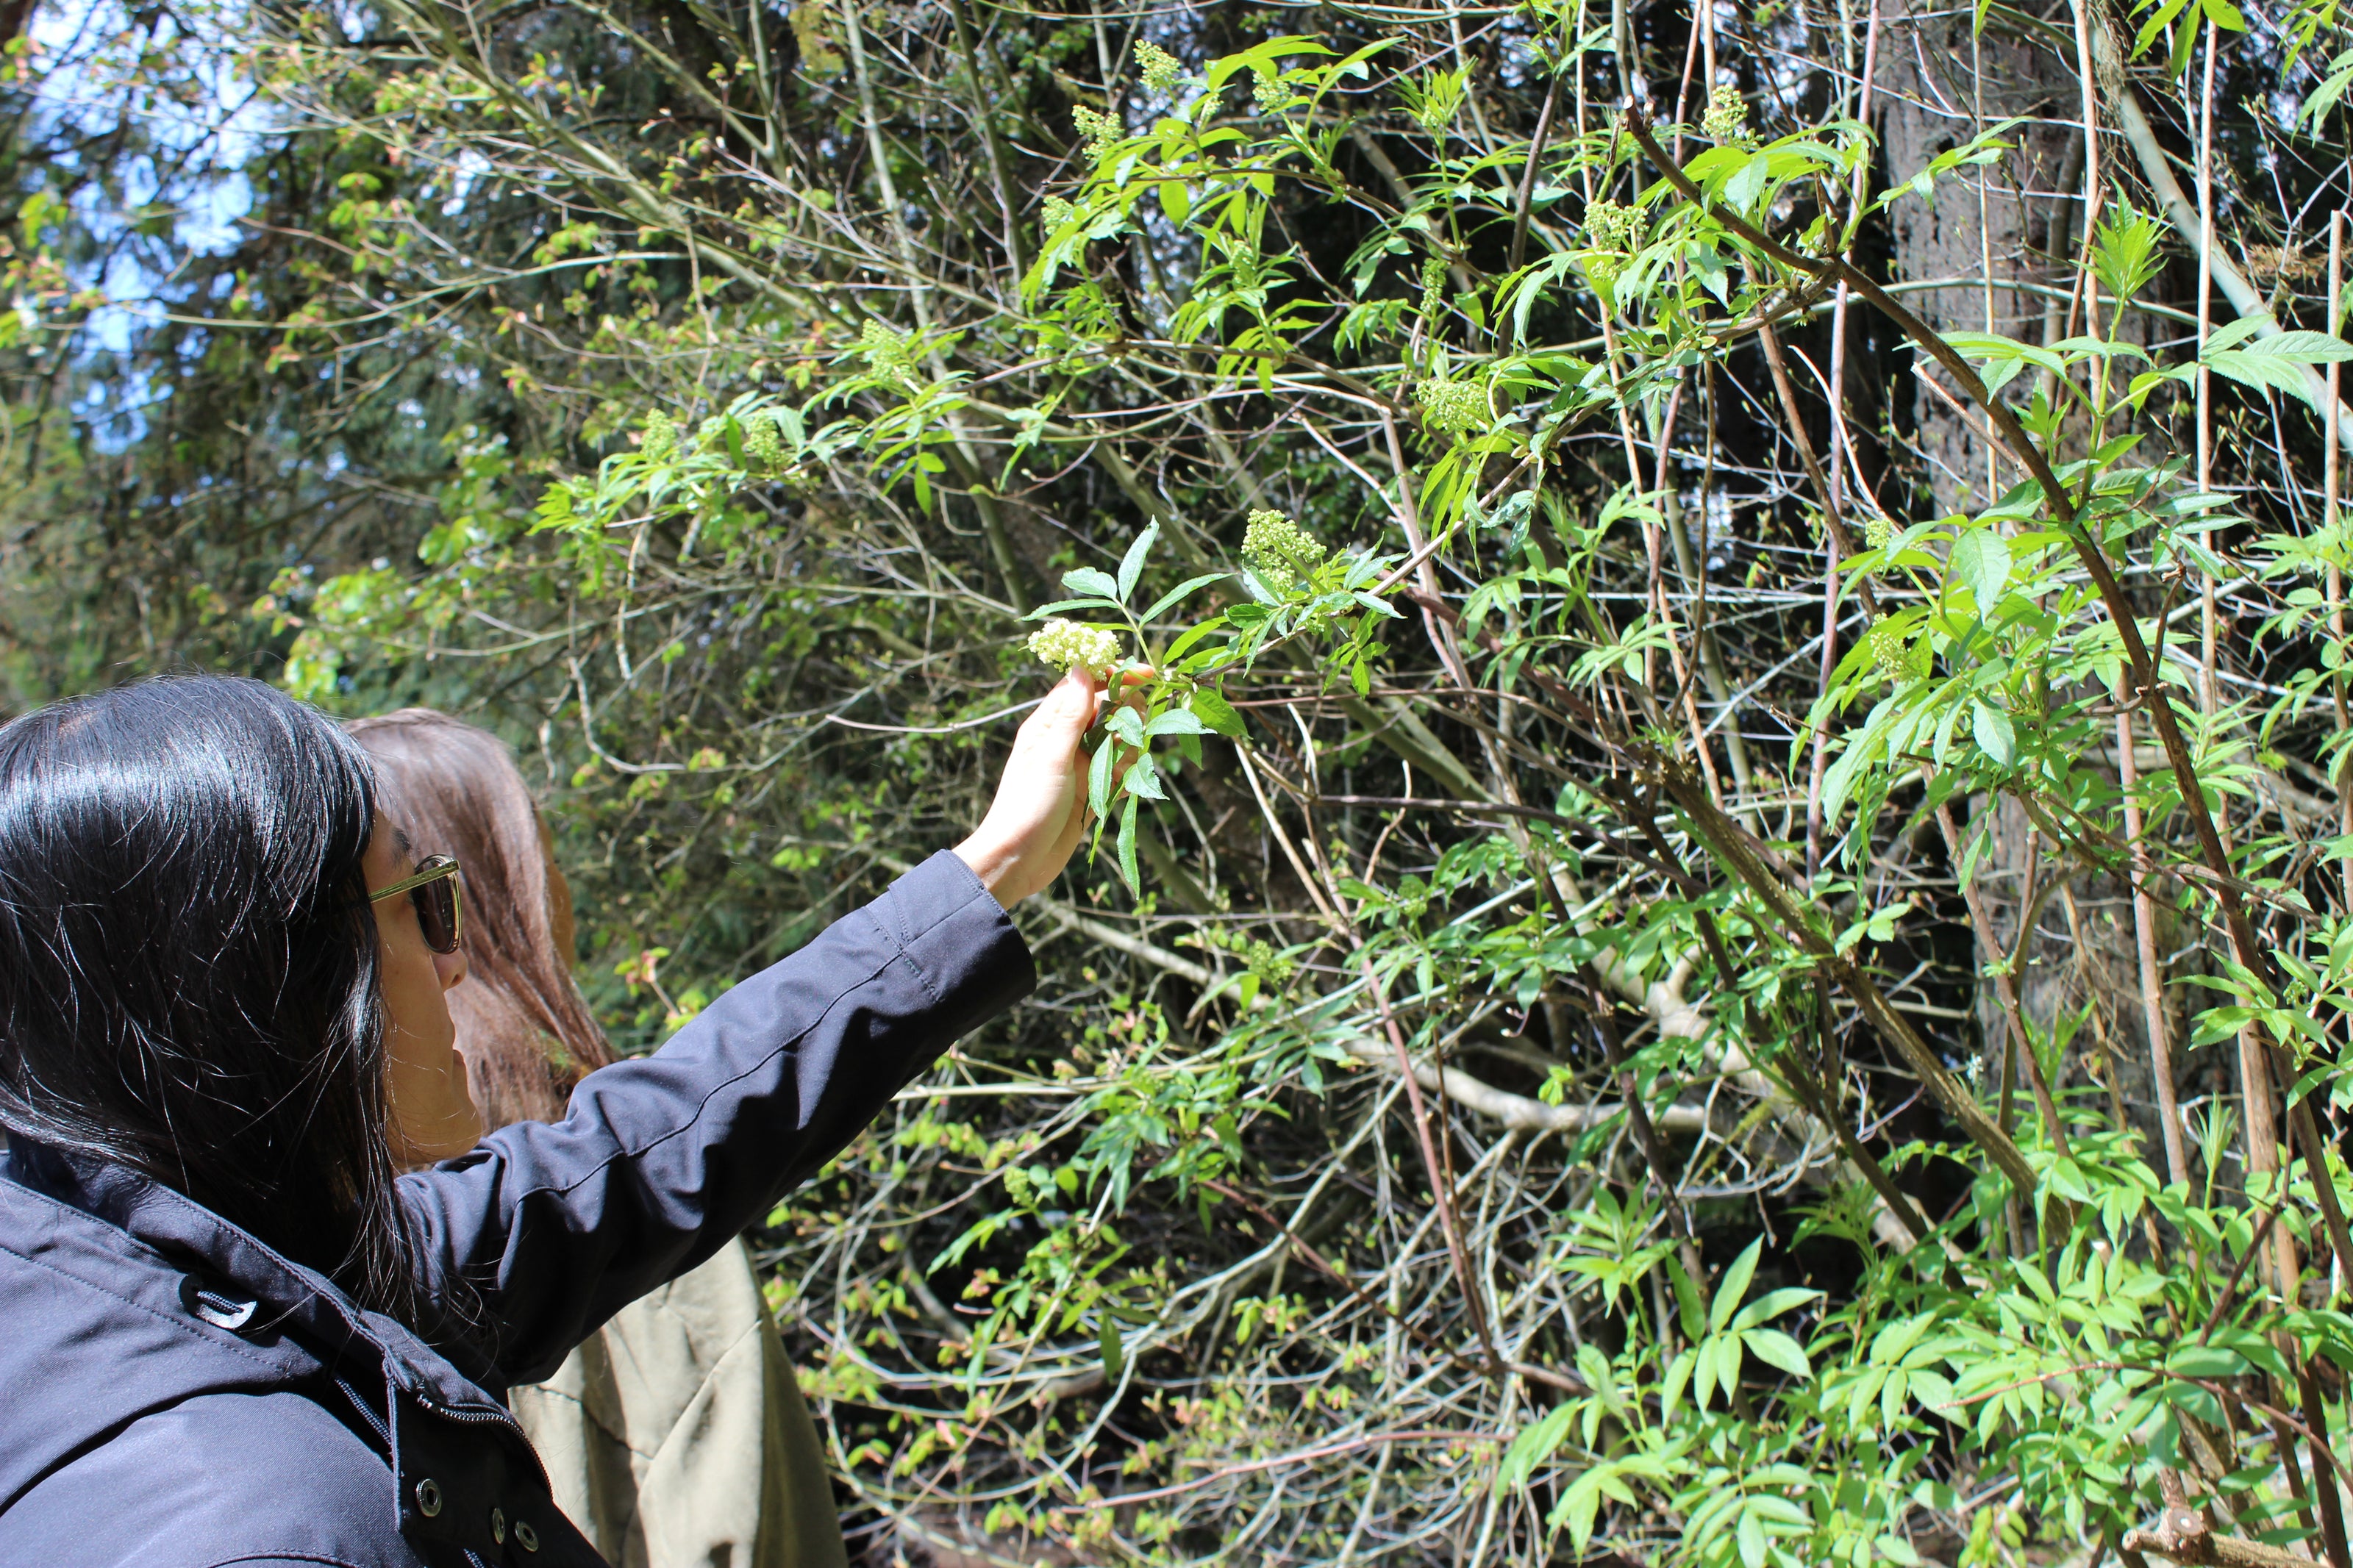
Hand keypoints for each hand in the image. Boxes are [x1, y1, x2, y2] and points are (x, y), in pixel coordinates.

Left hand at [955, 668, 1136, 908]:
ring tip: (1128, 760)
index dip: (1112, 675)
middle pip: (1105, 711)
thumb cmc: (1026, 806)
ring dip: (1129, 745)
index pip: (1083, 686)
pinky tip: (1126, 781)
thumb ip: (1071, 715)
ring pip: (1116, 741)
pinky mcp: (1090, 791)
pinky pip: (1117, 771)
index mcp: (1047, 725)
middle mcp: (1064, 741)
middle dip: (1127, 712)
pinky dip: (1127, 772)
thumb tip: (1082, 668)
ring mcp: (1079, 766)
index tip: (1146, 674)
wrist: (1018, 860)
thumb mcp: (1051, 757)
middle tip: (1139, 724)